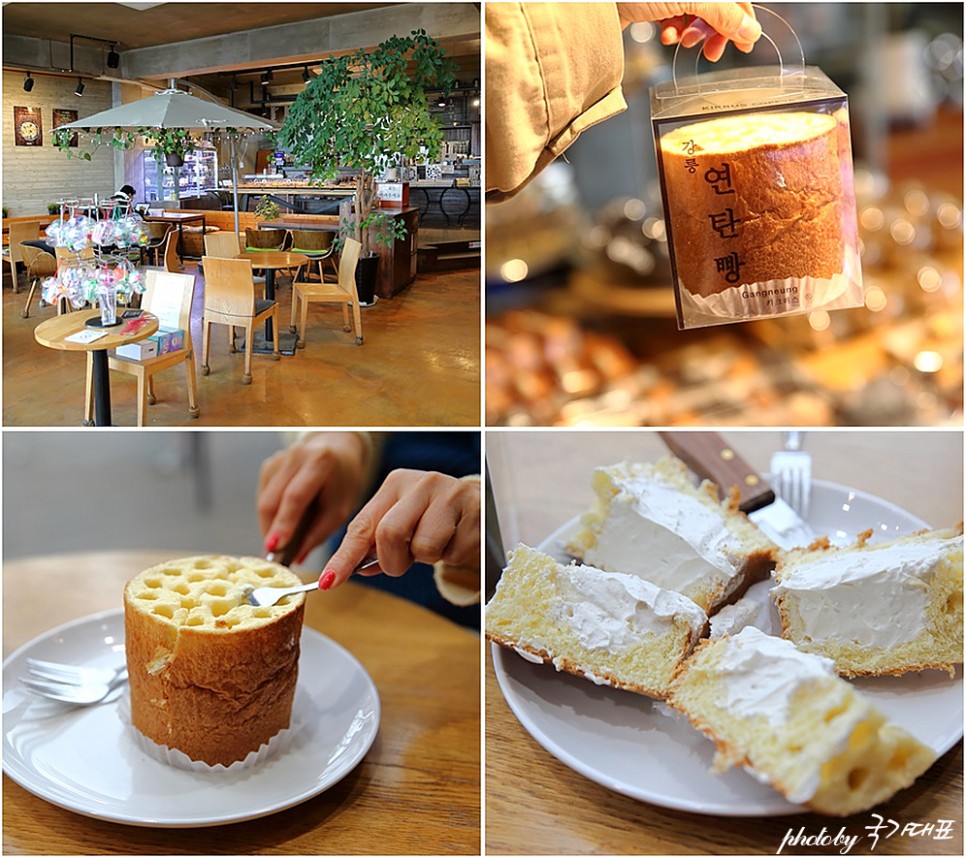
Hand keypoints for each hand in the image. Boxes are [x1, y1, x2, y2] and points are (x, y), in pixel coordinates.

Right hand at [257, 433, 368, 562]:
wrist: (339, 453)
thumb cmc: (342, 483)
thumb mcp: (340, 509)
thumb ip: (319, 533)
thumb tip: (296, 557)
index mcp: (320, 462)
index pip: (295, 496)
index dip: (283, 523)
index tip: (274, 546)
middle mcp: (296, 456)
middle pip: (273, 499)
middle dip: (271, 529)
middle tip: (273, 554)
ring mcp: (280, 459)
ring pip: (264, 500)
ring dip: (269, 525)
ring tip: (279, 542)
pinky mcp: (269, 465)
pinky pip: (263, 496)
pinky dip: (269, 515)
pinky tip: (280, 523)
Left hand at [320, 469, 480, 589]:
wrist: (477, 504)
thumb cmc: (431, 515)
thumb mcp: (400, 519)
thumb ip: (375, 543)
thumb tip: (352, 570)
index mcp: (395, 483)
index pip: (362, 525)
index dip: (344, 557)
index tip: (329, 582)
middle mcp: (422, 483)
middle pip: (389, 534)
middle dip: (394, 561)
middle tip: (405, 560)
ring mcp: (451, 496)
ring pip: (424, 547)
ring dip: (427, 558)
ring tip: (437, 542)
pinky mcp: (476, 514)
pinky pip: (453, 554)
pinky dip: (452, 556)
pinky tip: (457, 538)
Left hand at [617, 2, 761, 60]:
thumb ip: (723, 14)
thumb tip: (750, 31)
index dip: (742, 21)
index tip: (744, 45)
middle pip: (716, 7)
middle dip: (714, 31)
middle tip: (711, 52)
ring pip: (694, 16)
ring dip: (692, 33)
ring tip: (682, 41)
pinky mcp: (653, 2)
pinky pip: (673, 19)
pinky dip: (673, 30)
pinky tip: (666, 35)